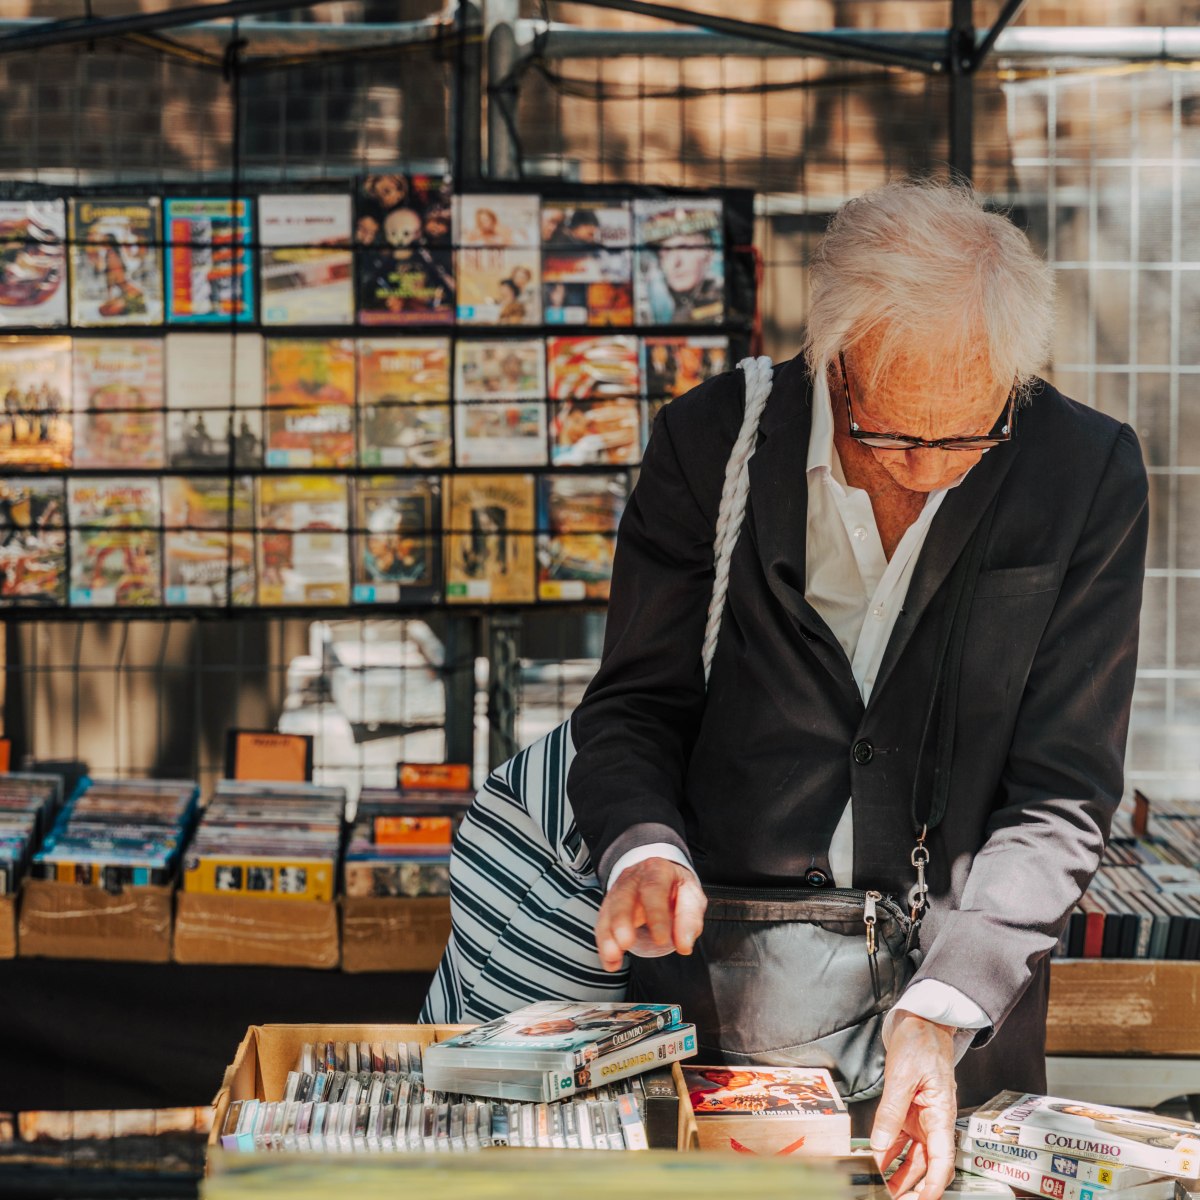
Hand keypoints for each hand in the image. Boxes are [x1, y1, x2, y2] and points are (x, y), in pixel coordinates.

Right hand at [594, 858, 706, 971]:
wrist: (658, 873)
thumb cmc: (675, 887)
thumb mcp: (691, 896)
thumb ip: (689, 919)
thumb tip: (684, 945)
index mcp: (657, 871)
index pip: (654, 889)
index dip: (656, 915)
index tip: (661, 940)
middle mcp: (633, 878)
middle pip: (622, 898)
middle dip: (621, 922)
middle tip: (626, 944)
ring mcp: (618, 891)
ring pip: (608, 912)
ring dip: (608, 936)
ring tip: (612, 957)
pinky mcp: (609, 906)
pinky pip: (603, 924)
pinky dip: (604, 944)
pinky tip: (610, 961)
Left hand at [870, 1011, 957, 1199]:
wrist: (920, 1021)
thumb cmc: (921, 1042)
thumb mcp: (903, 1076)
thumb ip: (891, 1111)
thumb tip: (881, 1144)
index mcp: (941, 1114)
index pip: (942, 1160)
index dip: (934, 1184)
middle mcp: (933, 1120)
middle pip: (926, 1163)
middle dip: (912, 1186)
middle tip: (894, 1198)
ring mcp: (920, 1116)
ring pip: (913, 1155)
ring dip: (899, 1173)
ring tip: (883, 1188)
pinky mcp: (908, 1110)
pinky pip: (901, 1138)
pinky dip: (890, 1151)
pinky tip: (877, 1162)